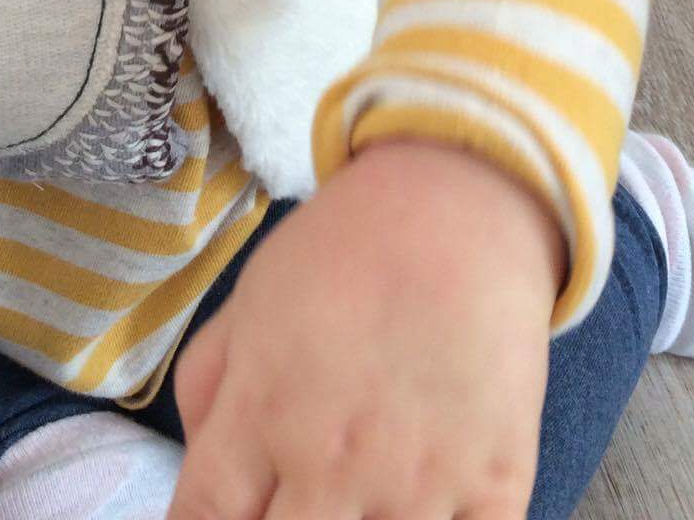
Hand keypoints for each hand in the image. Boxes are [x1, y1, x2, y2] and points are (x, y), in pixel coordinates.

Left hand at [169, 139, 564, 519]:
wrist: (459, 205)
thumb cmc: (344, 247)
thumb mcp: (249, 298)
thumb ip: (206, 387)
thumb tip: (198, 462)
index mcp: (261, 415)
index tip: (229, 514)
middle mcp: (331, 463)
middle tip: (296, 496)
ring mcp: (416, 484)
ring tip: (357, 499)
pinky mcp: (495, 485)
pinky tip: (423, 507)